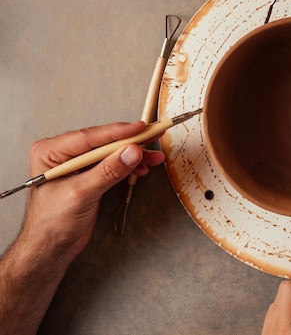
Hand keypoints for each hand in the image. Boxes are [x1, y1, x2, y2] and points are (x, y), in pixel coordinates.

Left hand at [22, 121, 164, 259]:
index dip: (118, 132)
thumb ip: (108, 171)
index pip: (90, 136)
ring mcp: (77, 164)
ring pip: (111, 152)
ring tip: (154, 156)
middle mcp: (63, 154)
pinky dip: (128, 165)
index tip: (140, 128)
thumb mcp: (82, 193)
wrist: (51, 247)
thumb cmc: (53, 223)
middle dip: (130, 142)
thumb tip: (132, 151)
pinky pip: (112, 164)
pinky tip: (142, 167)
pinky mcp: (89, 175)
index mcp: (51, 152)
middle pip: (103, 142)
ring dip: (133, 155)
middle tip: (153, 136)